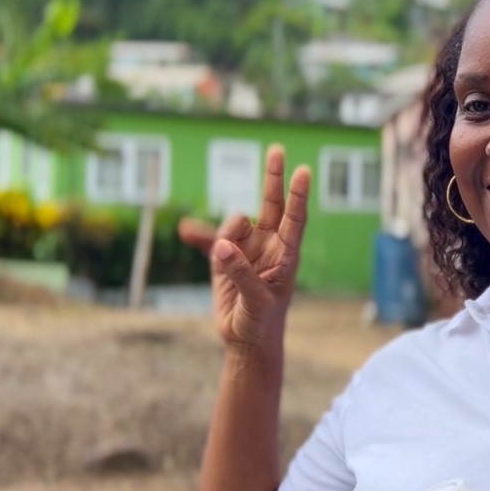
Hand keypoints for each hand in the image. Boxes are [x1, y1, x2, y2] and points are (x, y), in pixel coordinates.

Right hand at [179, 144, 309, 351]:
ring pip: (234, 225)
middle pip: (272, 205)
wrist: (245, 341)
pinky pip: (211, 242)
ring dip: (226, 234)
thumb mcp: (256, 301)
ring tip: (222, 260)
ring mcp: (246, 251)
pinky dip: (199, 235)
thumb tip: (222, 246)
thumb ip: (240, 273)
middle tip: (277, 149)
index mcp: (285, 256)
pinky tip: (186, 230)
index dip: (298, 196)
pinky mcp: (225, 260)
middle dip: (273, 178)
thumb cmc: (262, 323)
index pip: (294, 220)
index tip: (303, 171)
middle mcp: (268, 247)